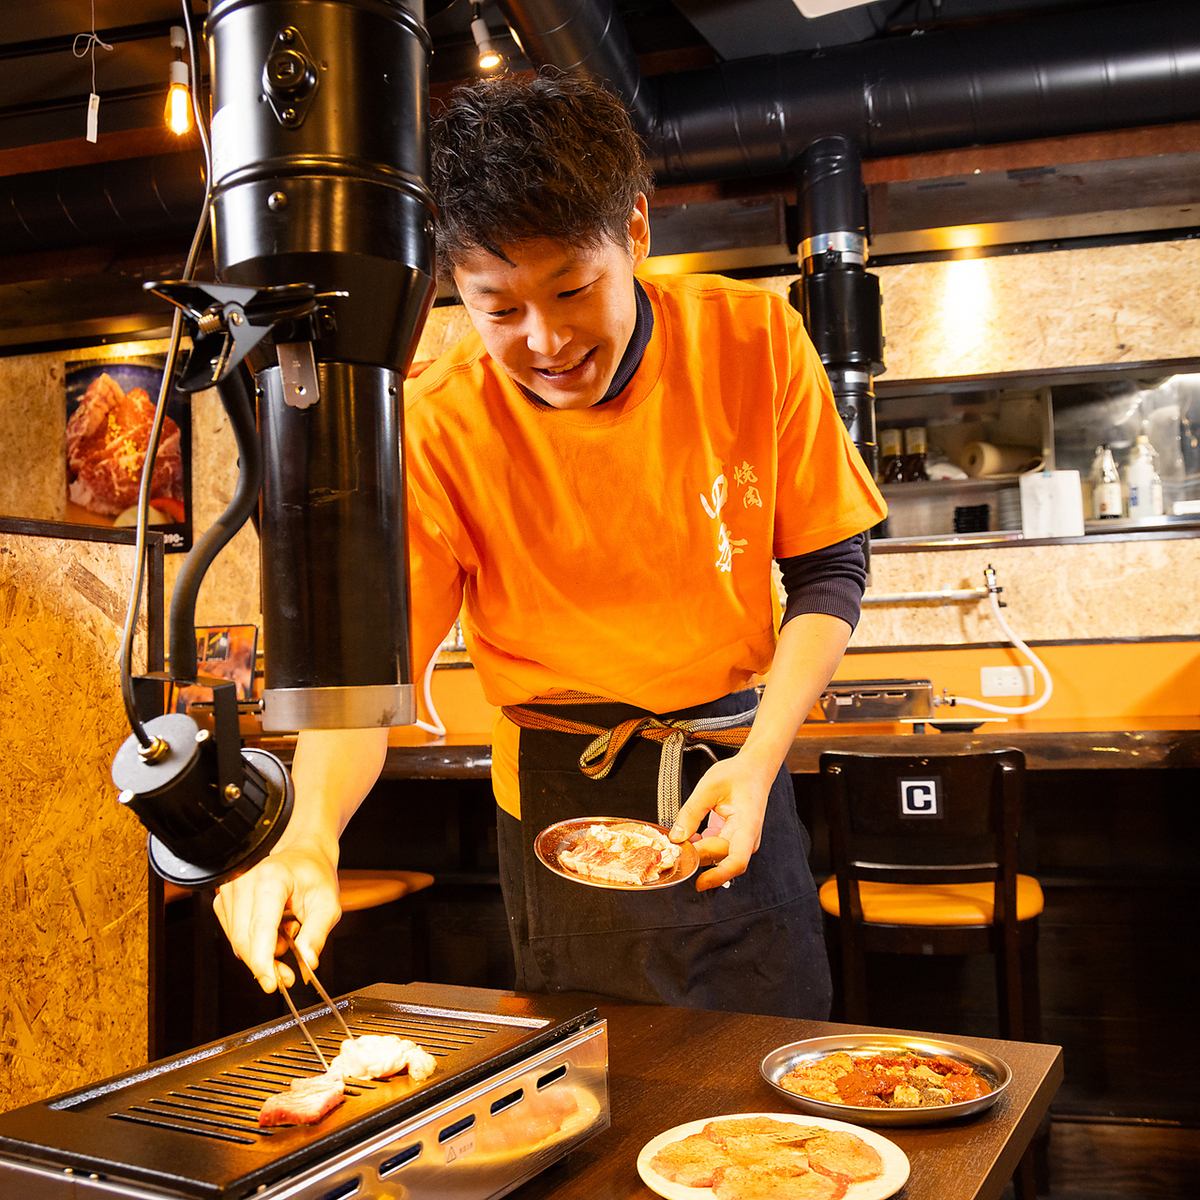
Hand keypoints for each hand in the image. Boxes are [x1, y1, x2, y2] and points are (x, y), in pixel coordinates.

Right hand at [212, 845, 340, 992]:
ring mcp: (229, 889)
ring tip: (288, 934)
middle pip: (244, 941)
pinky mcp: (222, 898)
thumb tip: (308, 963)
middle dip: (265, 964)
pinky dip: (253, 942)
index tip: (272, 984)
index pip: (259, 930)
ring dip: (261, 951)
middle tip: (289, 974)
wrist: (302, 853)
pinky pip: (233, 934)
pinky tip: (273, 929)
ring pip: (237, 941)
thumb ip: (317, 934)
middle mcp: (243, 881)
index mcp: (270, 878)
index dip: (264, 962)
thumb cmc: (315, 875)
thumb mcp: (327, 904)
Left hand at [669, 751, 774, 890]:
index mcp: (747, 825)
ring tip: (679, 840)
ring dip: (697, 852)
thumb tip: (676, 838)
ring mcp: (741, 841)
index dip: (718, 875)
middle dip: (696, 857)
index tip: (699, 882)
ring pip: (716, 856)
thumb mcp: (708, 787)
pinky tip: (689, 835)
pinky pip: (715, 850)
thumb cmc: (737, 775)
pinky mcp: (733, 839)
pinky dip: (700, 846)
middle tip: (673, 847)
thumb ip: (691, 813)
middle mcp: (747, 838)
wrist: (754, 770)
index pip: (737, 860)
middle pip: (720, 858)